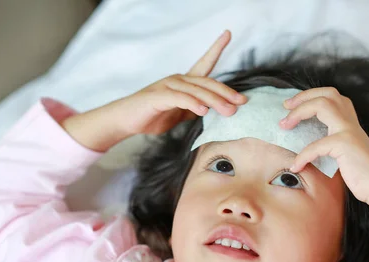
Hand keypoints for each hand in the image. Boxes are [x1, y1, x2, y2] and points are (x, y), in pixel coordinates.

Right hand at [63, 30, 246, 151]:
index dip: (216, 48)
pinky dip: (193, 104)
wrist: (126, 120)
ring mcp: (167, 86)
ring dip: (214, 101)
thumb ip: (195, 108)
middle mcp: (177, 80)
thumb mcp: (180, 113)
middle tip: (241, 102)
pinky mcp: (158, 96)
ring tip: (228, 111)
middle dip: (226, 92)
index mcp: (184, 82)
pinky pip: (180, 99)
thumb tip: (212, 110)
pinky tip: (203, 111)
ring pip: (196, 91)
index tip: (228, 33)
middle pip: (207, 82)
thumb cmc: (153, 115)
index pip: (204, 63)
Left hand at [279, 87, 368, 203]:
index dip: (311, 96)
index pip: (331, 96)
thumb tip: (318, 144)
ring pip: (322, 105)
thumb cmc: (363, 174)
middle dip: (303, 96)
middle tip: (286, 106)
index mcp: (351, 122)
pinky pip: (315, 145)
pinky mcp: (344, 144)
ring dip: (298, 112)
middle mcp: (350, 122)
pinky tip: (295, 166)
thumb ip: (336, 143)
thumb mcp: (348, 153)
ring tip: (284, 125)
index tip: (292, 106)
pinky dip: (302, 156)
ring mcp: (348, 130)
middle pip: (327, 94)